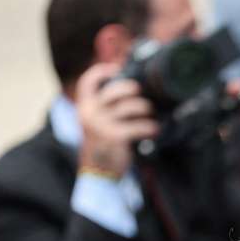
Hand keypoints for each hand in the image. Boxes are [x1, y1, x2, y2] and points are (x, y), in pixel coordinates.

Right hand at [75, 63, 159, 177]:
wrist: (98, 172)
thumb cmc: (102, 144)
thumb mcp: (96, 122)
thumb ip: (105, 107)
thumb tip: (129, 87)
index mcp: (84, 107)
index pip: (88, 82)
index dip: (102, 71)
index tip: (117, 69)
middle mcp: (90, 113)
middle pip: (114, 90)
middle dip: (131, 88)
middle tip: (140, 93)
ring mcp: (102, 124)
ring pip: (129, 106)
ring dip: (144, 107)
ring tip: (150, 112)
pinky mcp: (115, 136)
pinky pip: (138, 126)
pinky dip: (149, 127)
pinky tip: (155, 129)